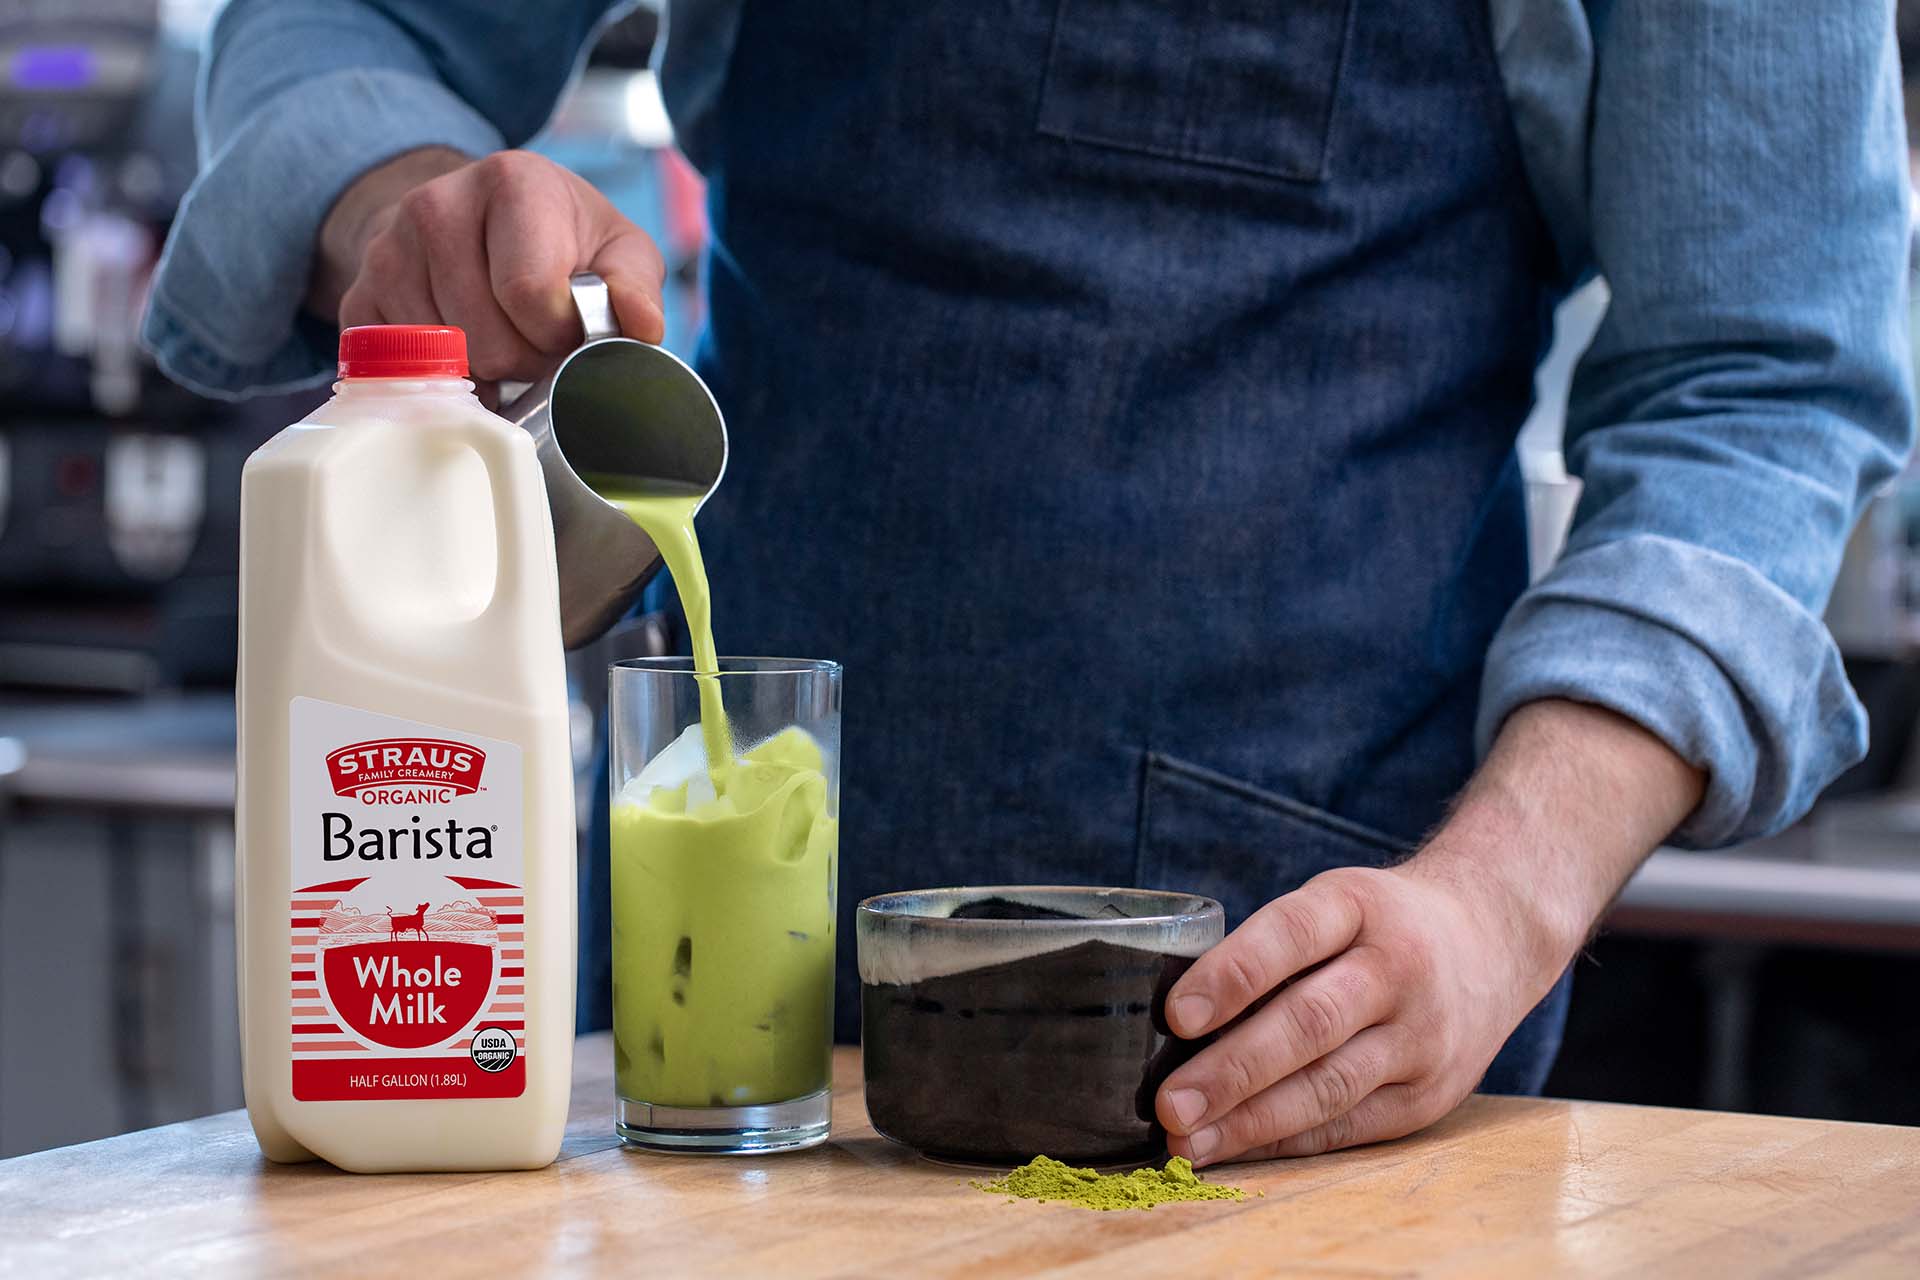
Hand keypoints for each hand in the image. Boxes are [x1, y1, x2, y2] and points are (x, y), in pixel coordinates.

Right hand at [311, 147, 665, 386]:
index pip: (528, 292)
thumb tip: (642, 325)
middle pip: (486, 337)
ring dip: (484, 372)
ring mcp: (388, 250)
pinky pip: (396, 369)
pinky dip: (439, 380)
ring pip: (442, 361)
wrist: (483, 222)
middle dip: (524, 359)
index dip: (557, 333)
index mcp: (513, 182)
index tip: (569, 329)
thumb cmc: (564, 243)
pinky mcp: (359, 296)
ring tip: (503, 339)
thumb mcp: (618, 252)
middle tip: (537, 340)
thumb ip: (636, 287)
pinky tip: (464, 354)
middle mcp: (437, 204)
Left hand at [1154, 699, 1705, 1164]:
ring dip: (1252, 1121)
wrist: (1493, 938)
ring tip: (1188, 1139)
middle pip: (1310, 1023)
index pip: (1291, 935)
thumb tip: (1174, 1027)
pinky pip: (1350, 1125)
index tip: (1176, 1016)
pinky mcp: (1431, 1095)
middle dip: (1233, 1070)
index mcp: (1358, 906)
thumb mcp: (1334, 903)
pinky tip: (1237, 1149)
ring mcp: (1420, 1037)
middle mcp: (1397, 970)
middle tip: (1169, 1104)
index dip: (1232, 976)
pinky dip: (1288, 1141)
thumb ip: (1269, 951)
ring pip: (1330, 1086)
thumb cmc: (1379, 924)